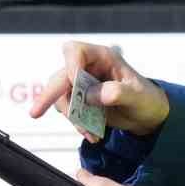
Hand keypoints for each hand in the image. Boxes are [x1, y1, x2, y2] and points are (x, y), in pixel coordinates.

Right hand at [31, 41, 170, 138]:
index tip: (74, 83)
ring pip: (60, 96)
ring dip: (71, 116)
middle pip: (60, 75)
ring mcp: (82, 85)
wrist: (147, 116)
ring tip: (90, 132)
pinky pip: (69, 111)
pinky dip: (76, 124)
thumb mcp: (138, 96)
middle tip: (36, 113)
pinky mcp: (80, 101)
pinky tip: (92, 134)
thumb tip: (95, 94)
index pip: (75, 51)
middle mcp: (88, 68)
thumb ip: (119, 92)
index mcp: (103, 57)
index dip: (70, 65)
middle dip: (49, 94)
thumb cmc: (147, 99)